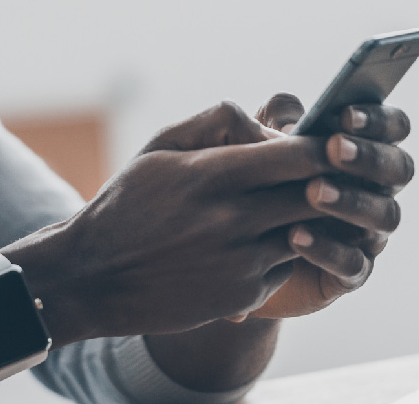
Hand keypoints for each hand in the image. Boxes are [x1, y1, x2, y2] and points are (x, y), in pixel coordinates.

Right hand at [1, 101, 330, 340]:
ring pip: (308, 233)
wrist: (93, 278)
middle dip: (324, 183)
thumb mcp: (160, 147)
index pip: (299, 157)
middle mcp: (231, 221)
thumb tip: (273, 126)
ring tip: (288, 208)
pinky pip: (286, 266)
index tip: (324, 145)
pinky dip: (281, 253)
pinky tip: (254, 244)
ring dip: (305, 220)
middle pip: (315, 196)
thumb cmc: (129, 204)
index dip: (322, 149)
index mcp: (211, 175)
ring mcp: (240, 263)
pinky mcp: (243, 297)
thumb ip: (219, 121)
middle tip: (324, 176)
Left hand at [247, 93, 413, 318]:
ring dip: (352, 200)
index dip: (378, 119)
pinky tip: (296, 236)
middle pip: (399, 169)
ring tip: (314, 192)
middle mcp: (376, 189)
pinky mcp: (350, 273)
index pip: (393, 127)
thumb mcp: (256, 142)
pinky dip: (328, 249)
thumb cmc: (252, 182)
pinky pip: (354, 264)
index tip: (346, 115)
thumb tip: (291, 122)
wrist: (232, 250)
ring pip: (386, 215)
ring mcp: (368, 233)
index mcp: (363, 150)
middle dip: (370, 157)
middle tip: (334, 149)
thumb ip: (275, 120)